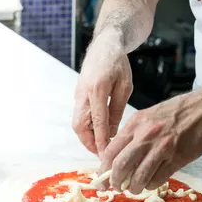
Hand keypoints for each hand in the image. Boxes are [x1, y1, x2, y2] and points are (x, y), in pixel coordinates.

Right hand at [72, 33, 132, 156]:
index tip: (106, 156)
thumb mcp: (124, 87)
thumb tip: (112, 133)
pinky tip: (97, 134)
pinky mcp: (77, 95)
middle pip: (79, 126)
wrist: (104, 45)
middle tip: (101, 155)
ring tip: (100, 148)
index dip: (101, 141)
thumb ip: (117, 110)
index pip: (97, 123)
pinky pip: (79, 116)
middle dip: (88, 143)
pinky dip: (86, 128)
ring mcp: (77, 95)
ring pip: (77, 123)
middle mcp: (83, 94)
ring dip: (86, 138)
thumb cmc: (118, 64)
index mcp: (97, 90)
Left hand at [100, 90, 201, 192]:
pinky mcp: (177, 158)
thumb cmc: (175, 112)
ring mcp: (162, 148)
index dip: (103, 169)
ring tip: (135, 188)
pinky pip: (157, 179)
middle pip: (120, 166)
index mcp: (135, 124)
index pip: (110, 151)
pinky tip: (151, 182)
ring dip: (134, 187)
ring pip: (139, 177)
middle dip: (115, 181)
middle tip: (116, 187)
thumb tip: (119, 157)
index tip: (101, 179)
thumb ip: (133, 135)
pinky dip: (151, 185)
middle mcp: (145, 136)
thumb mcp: (148, 116)